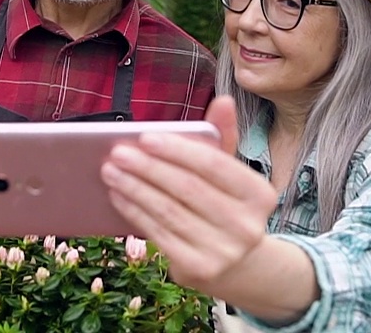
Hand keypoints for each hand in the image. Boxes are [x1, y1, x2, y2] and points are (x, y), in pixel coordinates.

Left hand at [100, 97, 277, 291]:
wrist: (239, 264)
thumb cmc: (227, 206)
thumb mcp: (231, 173)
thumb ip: (223, 137)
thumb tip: (223, 100)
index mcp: (259, 194)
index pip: (214, 165)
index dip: (177, 150)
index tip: (145, 137)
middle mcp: (247, 225)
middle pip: (187, 188)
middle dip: (148, 168)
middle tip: (117, 152)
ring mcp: (224, 251)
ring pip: (168, 211)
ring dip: (134, 188)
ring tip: (111, 170)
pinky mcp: (199, 269)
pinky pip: (159, 233)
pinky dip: (134, 211)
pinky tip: (118, 196)